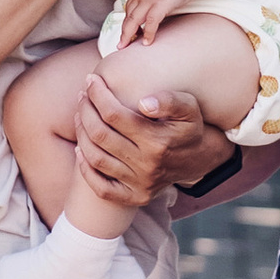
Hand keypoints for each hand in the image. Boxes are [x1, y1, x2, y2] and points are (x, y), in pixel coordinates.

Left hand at [75, 72, 221, 214]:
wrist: (200, 159)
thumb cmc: (189, 126)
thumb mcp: (189, 108)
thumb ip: (170, 101)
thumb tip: (144, 103)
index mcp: (158, 141)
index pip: (114, 115)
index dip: (98, 95)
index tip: (91, 81)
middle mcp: (147, 165)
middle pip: (101, 135)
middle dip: (86, 111)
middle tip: (82, 96)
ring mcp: (140, 184)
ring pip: (96, 158)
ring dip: (82, 134)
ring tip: (79, 116)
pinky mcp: (135, 197)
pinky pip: (101, 188)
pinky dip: (85, 169)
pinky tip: (81, 149)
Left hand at [118, 0, 205, 48]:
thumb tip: (157, 1)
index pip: (129, 7)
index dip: (127, 20)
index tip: (127, 30)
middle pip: (127, 16)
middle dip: (123, 31)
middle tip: (120, 44)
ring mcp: (149, 0)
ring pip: (133, 20)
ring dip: (128, 35)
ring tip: (126, 46)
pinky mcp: (160, 5)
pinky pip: (150, 23)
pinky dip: (147, 34)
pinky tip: (147, 42)